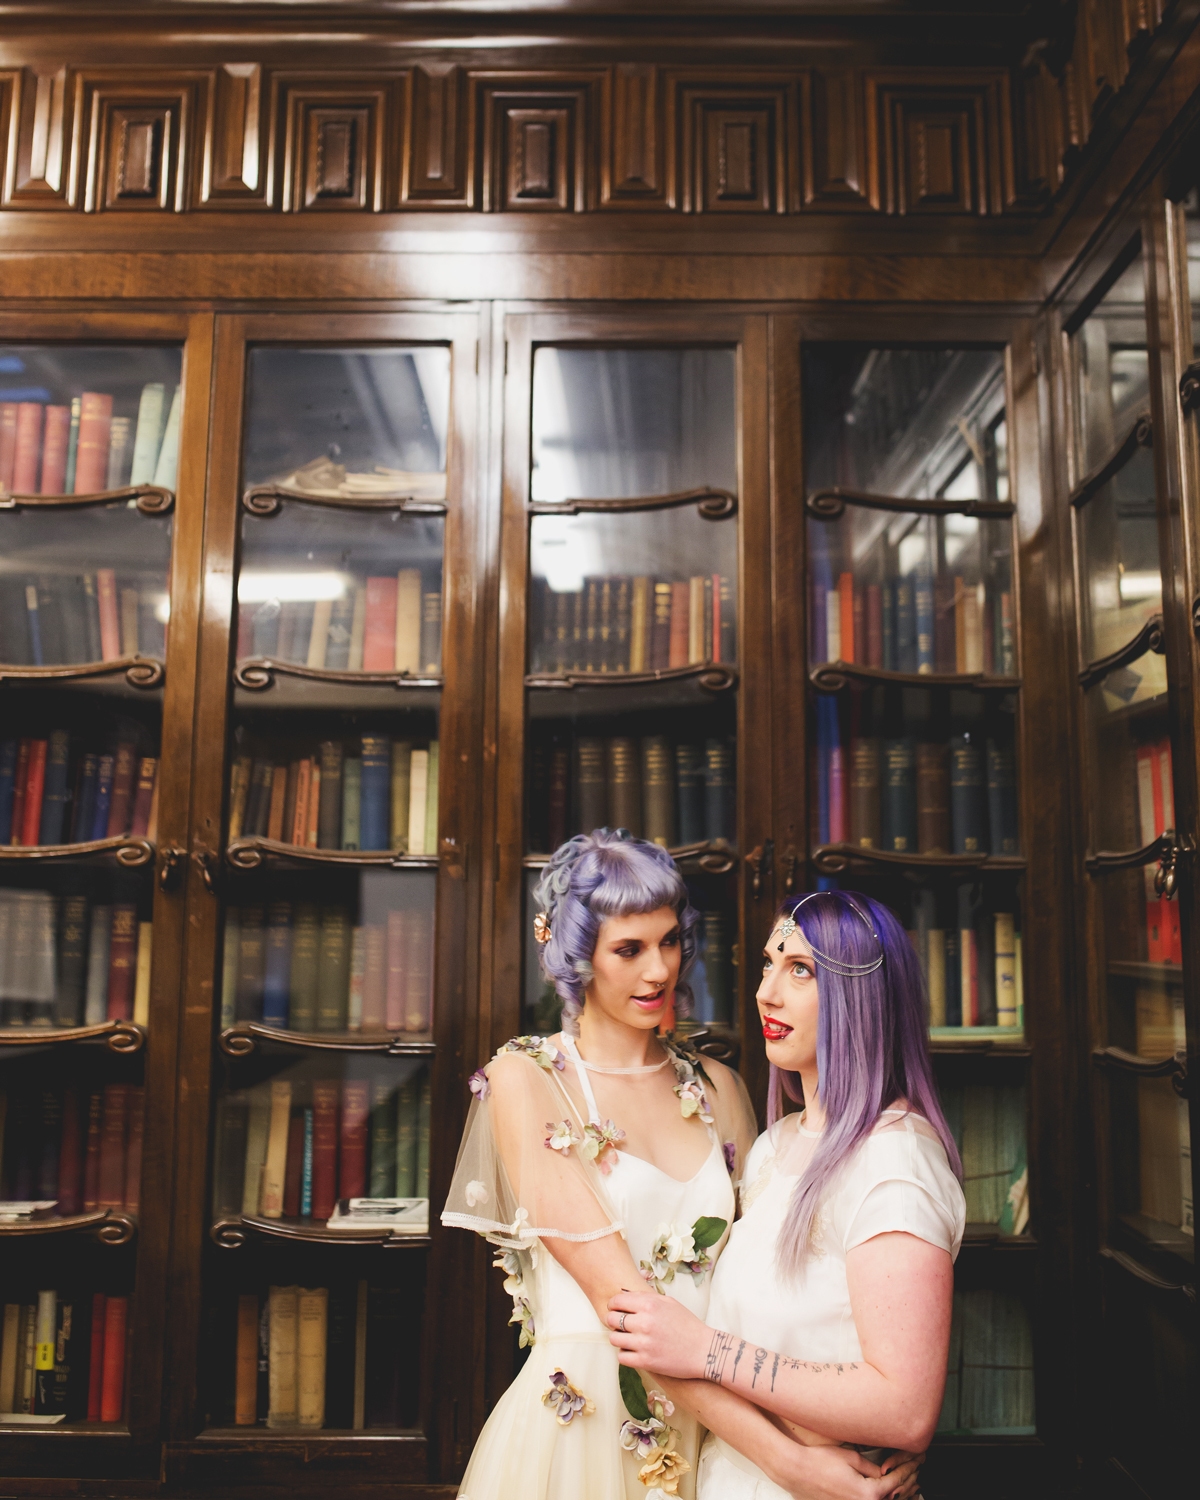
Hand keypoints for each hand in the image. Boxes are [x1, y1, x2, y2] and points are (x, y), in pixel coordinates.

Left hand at [606, 1289, 709, 1378]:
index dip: (613, 1305)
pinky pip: (621, 1357)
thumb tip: (624, 1294)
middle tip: (622, 1325)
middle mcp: (644, 1322)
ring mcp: (644, 1343)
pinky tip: (634, 1351)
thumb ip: (646, 1297)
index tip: (616, 1309)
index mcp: (650, 1304)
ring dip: (619, 1338)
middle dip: (614, 1321)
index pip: (616, 1301)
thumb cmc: (687, 1325)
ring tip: (629, 1339)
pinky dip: (625, 1354)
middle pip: (611, 1319)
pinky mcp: (645, 1362)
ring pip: (614, 1339)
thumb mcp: (669, 1302)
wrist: (704, 1351)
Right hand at [768, 1443, 920, 1499]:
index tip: (915, 1461)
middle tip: (917, 1469)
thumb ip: (871, 1468)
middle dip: (908, 1482)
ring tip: (910, 1484)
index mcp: (868, 1494)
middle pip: (894, 1498)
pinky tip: (889, 1493)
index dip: (907, 1470)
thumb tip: (883, 1474)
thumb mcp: (850, 1458)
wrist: (797, 1471)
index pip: (895, 1483)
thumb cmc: (820, 1462)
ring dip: (900, 1493)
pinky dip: (885, 1497)